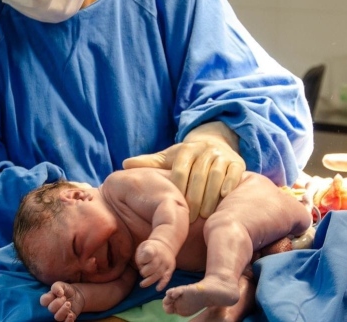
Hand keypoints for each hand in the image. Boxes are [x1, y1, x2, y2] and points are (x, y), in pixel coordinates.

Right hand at [40, 282, 84, 321]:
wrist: (78, 294)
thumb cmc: (67, 289)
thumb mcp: (61, 285)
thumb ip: (57, 287)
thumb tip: (59, 293)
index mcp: (50, 298)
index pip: (43, 301)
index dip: (48, 298)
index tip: (59, 293)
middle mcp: (53, 308)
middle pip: (51, 309)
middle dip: (58, 302)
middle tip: (64, 298)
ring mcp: (60, 313)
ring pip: (57, 317)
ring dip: (63, 310)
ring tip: (69, 304)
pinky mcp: (67, 318)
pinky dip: (68, 320)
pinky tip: (71, 315)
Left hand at [123, 122, 244, 221]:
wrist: (214, 144)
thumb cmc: (186, 159)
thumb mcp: (169, 159)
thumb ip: (150, 163)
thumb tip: (125, 164)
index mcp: (186, 150)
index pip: (180, 170)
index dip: (178, 189)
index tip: (175, 207)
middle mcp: (204, 150)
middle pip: (198, 174)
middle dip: (194, 197)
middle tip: (190, 218)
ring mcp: (221, 155)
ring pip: (216, 174)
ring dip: (211, 195)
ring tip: (205, 216)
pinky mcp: (237, 162)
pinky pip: (234, 172)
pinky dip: (229, 185)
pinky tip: (224, 199)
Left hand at [135, 239, 175, 290]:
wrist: (165, 245)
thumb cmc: (149, 248)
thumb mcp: (143, 246)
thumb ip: (141, 256)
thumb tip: (142, 267)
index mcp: (153, 248)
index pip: (148, 254)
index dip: (143, 259)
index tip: (141, 261)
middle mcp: (161, 255)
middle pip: (153, 266)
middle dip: (145, 272)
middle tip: (142, 272)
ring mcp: (167, 262)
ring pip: (159, 274)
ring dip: (149, 281)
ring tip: (142, 284)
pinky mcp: (171, 268)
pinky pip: (167, 277)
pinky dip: (163, 284)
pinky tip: (158, 288)